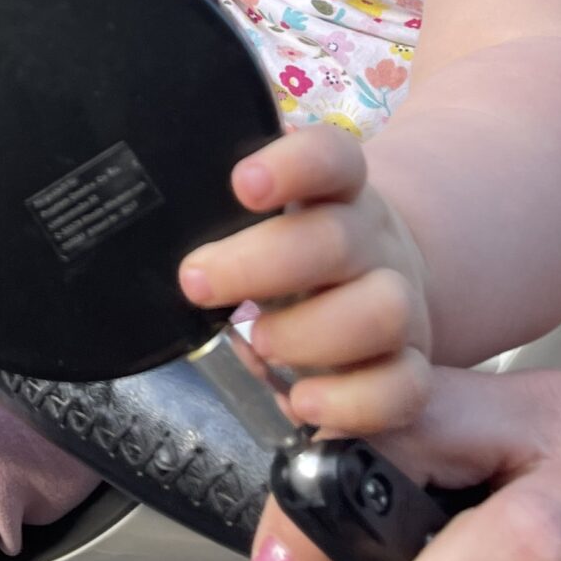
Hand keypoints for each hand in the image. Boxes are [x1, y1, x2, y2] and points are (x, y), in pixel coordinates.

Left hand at [180, 124, 434, 435]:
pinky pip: (404, 388)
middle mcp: (373, 242)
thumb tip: (148, 202)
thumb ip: (221, 202)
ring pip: (385, 311)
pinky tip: (301, 403)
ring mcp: (401, 304)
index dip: (295, 164)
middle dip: (262, 264)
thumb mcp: (265, 215)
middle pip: (339, 240)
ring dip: (311, 333)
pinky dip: (352, 402)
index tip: (243, 183)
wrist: (374, 282)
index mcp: (337, 191)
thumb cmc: (295, 246)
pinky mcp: (412, 366)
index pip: (333, 157)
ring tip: (257, 344)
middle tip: (197, 283)